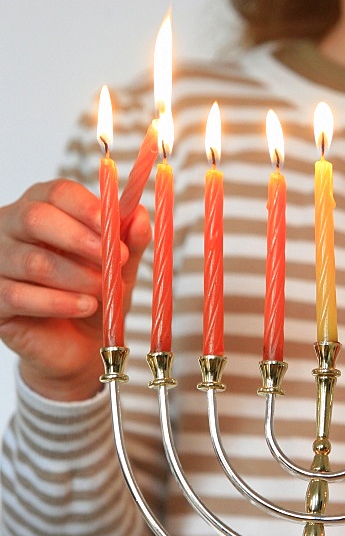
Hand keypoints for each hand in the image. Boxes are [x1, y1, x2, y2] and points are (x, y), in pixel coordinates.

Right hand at [0, 179, 150, 401]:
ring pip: (32, 261)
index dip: (87, 206)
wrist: (78, 342)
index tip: (114, 223)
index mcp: (45, 206)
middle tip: (113, 257)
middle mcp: (13, 227)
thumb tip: (140, 214)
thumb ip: (128, 240)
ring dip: (76, 277)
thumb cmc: (95, 290)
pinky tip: (84, 306)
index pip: (58, 192)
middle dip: (79, 238)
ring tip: (102, 290)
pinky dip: (58, 302)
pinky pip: (20, 296)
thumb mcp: (120, 264)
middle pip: (35, 218)